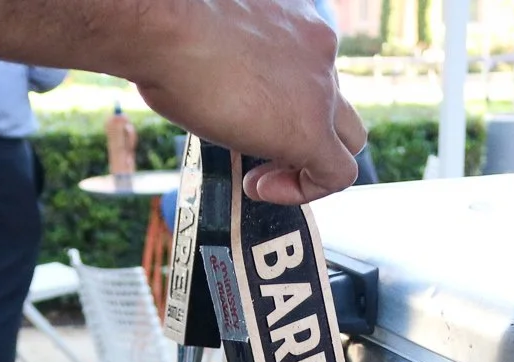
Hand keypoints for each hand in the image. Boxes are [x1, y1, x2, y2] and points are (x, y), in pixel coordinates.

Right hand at [126, 0, 365, 203]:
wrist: (165, 24)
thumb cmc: (169, 23)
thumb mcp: (207, 34)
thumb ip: (228, 58)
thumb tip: (209, 80)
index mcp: (297, 21)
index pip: (314, 67)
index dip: (290, 99)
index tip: (248, 110)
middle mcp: (318, 49)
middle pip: (339, 102)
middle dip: (310, 129)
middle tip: (264, 146)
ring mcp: (321, 89)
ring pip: (348, 137)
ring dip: (308, 159)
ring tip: (259, 175)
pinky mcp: (312, 130)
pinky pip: (336, 174)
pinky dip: (304, 189)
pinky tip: (259, 188)